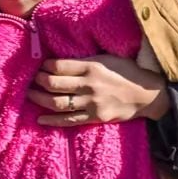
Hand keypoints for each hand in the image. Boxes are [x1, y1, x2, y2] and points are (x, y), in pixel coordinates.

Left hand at [30, 55, 169, 126]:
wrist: (147, 95)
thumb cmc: (127, 72)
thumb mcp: (107, 58)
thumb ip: (86, 60)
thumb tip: (61, 61)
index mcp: (92, 66)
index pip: (59, 66)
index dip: (45, 66)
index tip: (39, 66)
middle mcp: (89, 85)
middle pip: (54, 84)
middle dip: (38, 81)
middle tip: (31, 80)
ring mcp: (91, 103)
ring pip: (58, 103)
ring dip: (40, 99)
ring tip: (30, 95)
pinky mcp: (95, 117)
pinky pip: (69, 120)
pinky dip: (53, 120)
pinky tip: (40, 118)